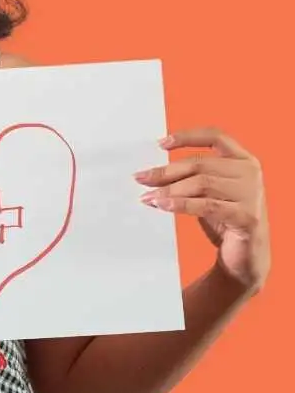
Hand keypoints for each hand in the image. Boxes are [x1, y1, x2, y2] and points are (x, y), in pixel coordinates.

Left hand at [134, 128, 269, 293]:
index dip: (187, 137)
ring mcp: (251, 194)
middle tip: (141, 178)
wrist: (247, 256)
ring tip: (148, 197)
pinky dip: (180, 204)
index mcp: (243, 159)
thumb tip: (149, 174)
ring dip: (169, 190)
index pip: (215, 136)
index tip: (160, 144)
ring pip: (201, 184)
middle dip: (166, 172)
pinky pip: (206, 205)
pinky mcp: (247, 216)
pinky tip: (162, 205)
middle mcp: (250, 172)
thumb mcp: (206, 191)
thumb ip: (188, 177)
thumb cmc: (224, 217)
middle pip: (200, 164)